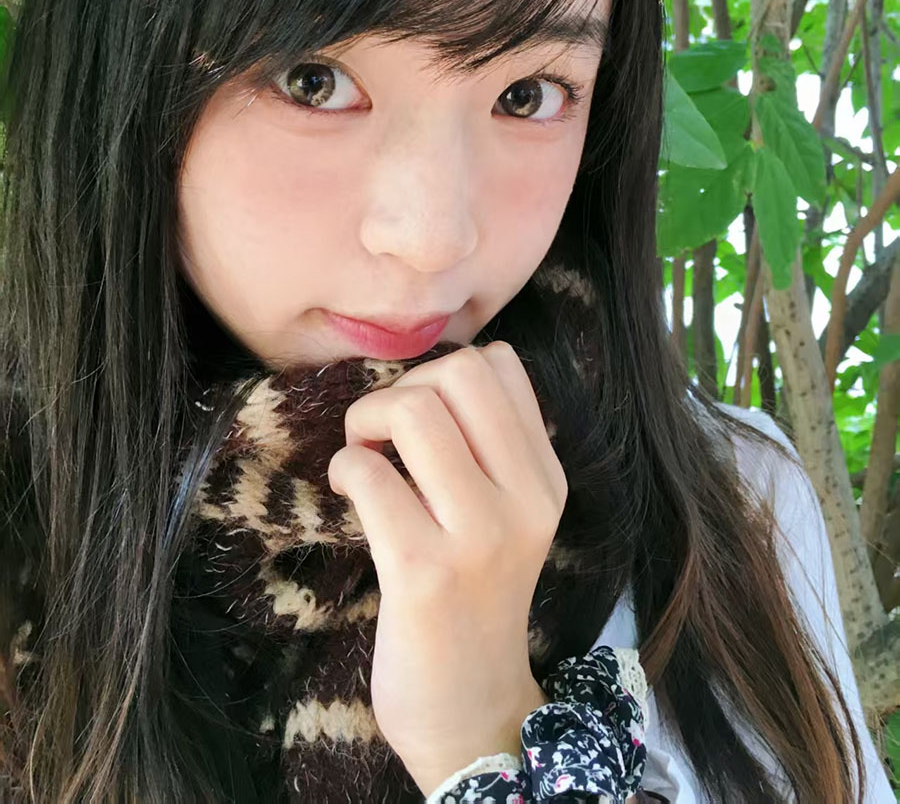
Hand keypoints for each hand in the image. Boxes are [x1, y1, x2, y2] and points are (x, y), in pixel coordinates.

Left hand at [326, 341, 567, 795]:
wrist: (471, 708)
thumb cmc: (473, 597)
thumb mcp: (510, 518)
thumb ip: (489, 449)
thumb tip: (424, 379)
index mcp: (546, 478)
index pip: (501, 363)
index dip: (441, 373)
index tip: (420, 420)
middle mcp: (525, 500)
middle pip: (457, 372)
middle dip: (401, 388)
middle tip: (382, 437)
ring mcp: (479, 536)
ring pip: (412, 411)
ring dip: (364, 423)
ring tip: (365, 461)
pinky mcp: (424, 571)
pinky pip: (369, 473)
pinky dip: (345, 470)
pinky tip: (350, 495)